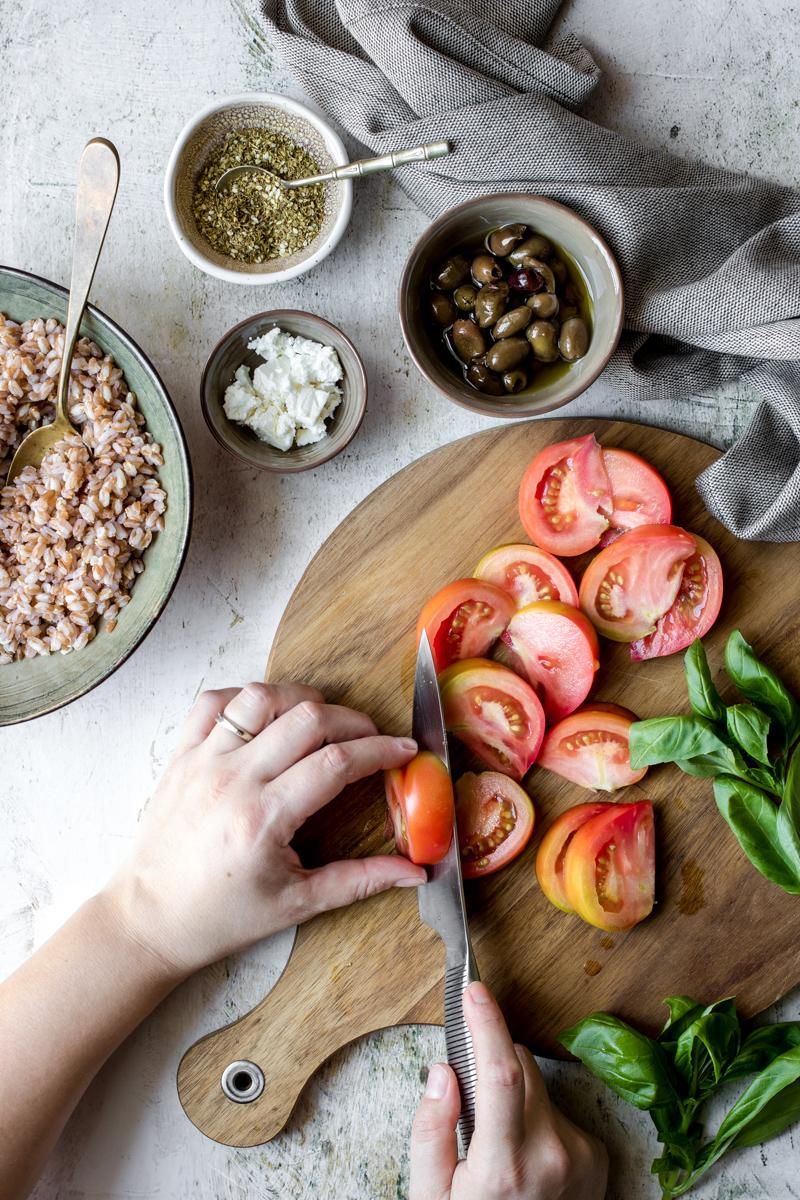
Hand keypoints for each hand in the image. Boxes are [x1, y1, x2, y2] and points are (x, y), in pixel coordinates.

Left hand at [104, 682, 425, 976]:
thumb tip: (417, 873)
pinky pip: (213, 701)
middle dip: (351, 720)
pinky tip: (267, 717)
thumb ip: (360, 881)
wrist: (148, 920)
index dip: (379, 750)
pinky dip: (246, 698)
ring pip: (260, 697)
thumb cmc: (220, 916)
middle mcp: (232, 780)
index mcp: (264, 818)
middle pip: (306, 718)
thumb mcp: (297, 904)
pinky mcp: (180, 755)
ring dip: (300, 699)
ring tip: (321, 721)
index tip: (404, 749)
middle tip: (370, 738)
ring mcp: (202, 761)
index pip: (336, 762)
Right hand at [410, 983, 607, 1199]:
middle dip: (492, 1063)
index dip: (486, 1022)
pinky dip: (539, 1119)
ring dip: (516, 1094)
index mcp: (503, 1164)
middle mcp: (550, 1155)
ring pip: (539, 1086)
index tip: (474, 990)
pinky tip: (527, 1157)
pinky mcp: (596, 1157)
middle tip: (470, 1098)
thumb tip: (443, 1071)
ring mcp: (578, 1156)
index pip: (498, 1072)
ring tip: (500, 1142)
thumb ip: (431, 1131)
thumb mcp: (431, 1196)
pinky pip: (558, 1111)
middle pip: (520, 1068)